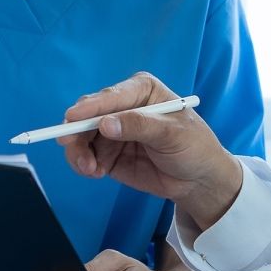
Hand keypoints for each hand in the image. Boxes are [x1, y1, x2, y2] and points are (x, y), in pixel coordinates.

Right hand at [59, 72, 241, 229]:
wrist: (199, 180)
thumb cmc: (194, 147)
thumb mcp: (172, 134)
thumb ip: (139, 126)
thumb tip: (105, 124)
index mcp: (141, 91)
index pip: (110, 96)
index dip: (89, 107)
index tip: (71, 118)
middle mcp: (123, 107)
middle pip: (88, 114)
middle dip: (77, 132)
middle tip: (72, 148)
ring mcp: (113, 130)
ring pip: (82, 136)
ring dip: (78, 152)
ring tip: (89, 169)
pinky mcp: (108, 152)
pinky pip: (87, 155)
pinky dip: (85, 164)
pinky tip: (95, 172)